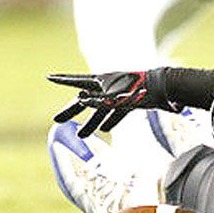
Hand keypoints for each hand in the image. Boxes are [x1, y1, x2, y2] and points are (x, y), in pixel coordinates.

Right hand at [48, 71, 178, 136]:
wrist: (165, 87)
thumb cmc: (141, 91)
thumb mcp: (117, 97)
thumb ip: (99, 100)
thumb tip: (80, 100)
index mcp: (103, 81)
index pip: (77, 81)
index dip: (62, 80)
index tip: (48, 77)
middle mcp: (109, 86)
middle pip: (86, 100)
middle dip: (72, 111)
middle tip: (56, 120)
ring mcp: (120, 93)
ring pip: (101, 109)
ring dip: (91, 122)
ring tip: (81, 135)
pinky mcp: (131, 101)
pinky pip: (116, 113)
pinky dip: (110, 121)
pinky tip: (104, 130)